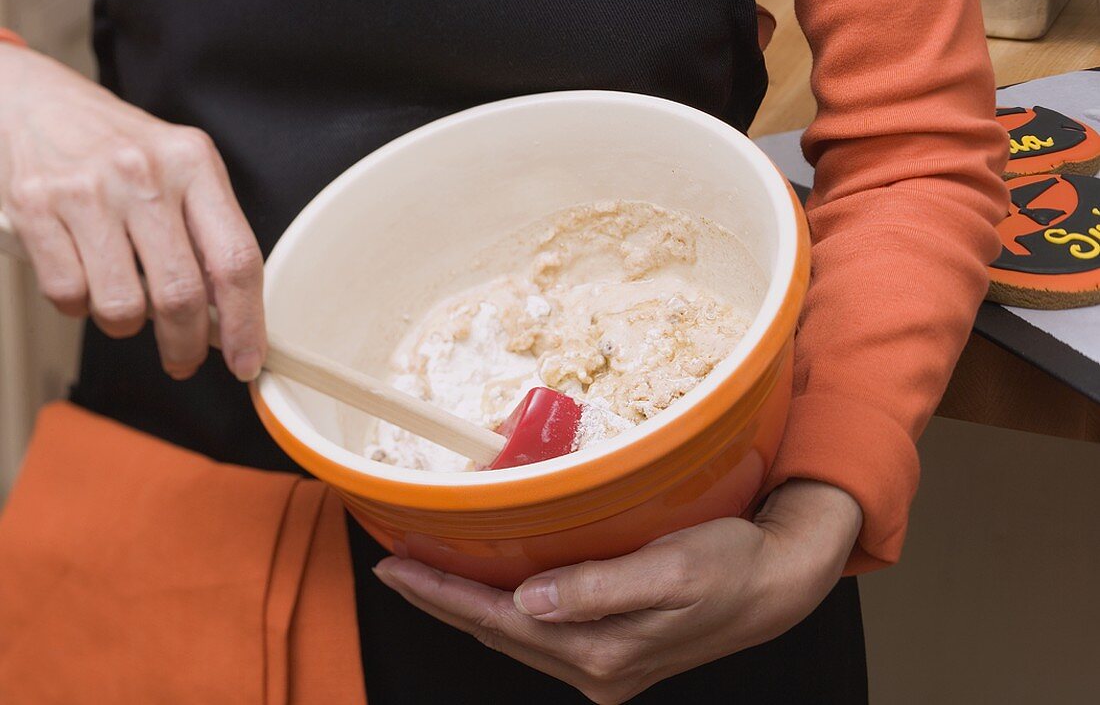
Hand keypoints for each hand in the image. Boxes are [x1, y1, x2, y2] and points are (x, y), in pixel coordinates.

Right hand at [0, 44, 264, 380]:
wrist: (38, 101)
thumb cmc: (122, 148)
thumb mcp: (181, 172)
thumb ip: (208, 237)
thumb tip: (227, 319)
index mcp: (195, 163)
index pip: (235, 260)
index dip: (245, 323)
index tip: (246, 362)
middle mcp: (144, 173)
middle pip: (181, 293)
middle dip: (185, 344)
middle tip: (182, 360)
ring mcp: (87, 189)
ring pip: (121, 306)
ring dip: (126, 325)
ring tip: (125, 304)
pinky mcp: (35, 205)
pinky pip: (68, 294)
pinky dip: (78, 305)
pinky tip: (85, 277)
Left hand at [374, 480, 861, 703]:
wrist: (777, 584)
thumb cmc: (731, 566)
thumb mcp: (672, 570)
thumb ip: (599, 589)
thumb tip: (530, 603)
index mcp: (601, 651)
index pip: (499, 621)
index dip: (442, 594)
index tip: (396, 567)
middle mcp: (595, 668)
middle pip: (498, 634)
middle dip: (441, 602)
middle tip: (393, 568)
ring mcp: (604, 665)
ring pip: (515, 636)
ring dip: (468, 607)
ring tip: (427, 575)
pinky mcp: (613, 651)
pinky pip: (541, 633)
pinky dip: (504, 610)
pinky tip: (491, 590)